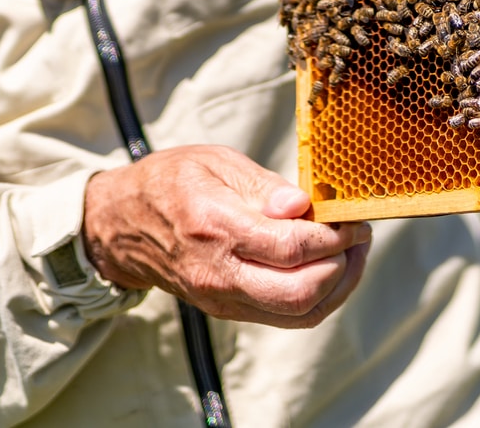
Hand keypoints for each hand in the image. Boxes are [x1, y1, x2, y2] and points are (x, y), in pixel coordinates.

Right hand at [80, 145, 371, 328]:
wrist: (121, 225)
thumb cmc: (170, 182)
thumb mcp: (214, 162)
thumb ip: (262, 186)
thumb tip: (301, 205)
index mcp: (216, 227)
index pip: (291, 247)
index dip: (335, 236)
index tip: (353, 217)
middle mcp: (219, 272)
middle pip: (300, 292)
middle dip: (343, 266)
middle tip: (359, 236)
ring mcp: (223, 298)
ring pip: (298, 314)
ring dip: (338, 287)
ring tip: (352, 254)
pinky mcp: (227, 309)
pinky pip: (285, 318)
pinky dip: (318, 300)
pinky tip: (329, 270)